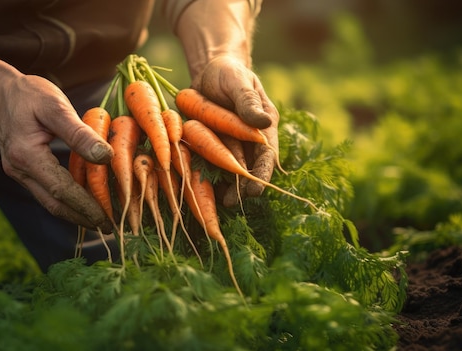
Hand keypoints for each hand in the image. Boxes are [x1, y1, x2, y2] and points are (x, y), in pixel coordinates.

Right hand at [0, 74, 113, 230]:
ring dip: (75, 213)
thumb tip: (105, 157)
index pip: (61, 190)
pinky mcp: (23, 170)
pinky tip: (84, 202)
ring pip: (49, 201)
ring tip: (101, 220)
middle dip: (82, 218)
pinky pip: (46, 191)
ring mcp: (19, 172)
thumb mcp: (55, 106)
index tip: (108, 220)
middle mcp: (19, 170)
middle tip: (110, 228)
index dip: (86, 207)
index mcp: (26, 156)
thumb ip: (79, 133)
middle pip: (54, 204)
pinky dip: (66, 200)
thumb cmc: (28, 94)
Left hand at [192, 56, 279, 206]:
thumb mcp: (239, 83)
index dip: (261, 174)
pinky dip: (202, 173)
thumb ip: (248, 102)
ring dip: (221, 185)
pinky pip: (207, 162)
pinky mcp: (210, 145)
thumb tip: (265, 121)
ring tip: (215, 203)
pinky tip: (195, 185)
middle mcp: (247, 141)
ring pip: (227, 169)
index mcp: (263, 128)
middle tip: (230, 202)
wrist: (208, 71)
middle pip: (246, 168)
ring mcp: (228, 144)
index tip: (254, 190)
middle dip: (239, 187)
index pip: (266, 156)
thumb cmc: (230, 74)